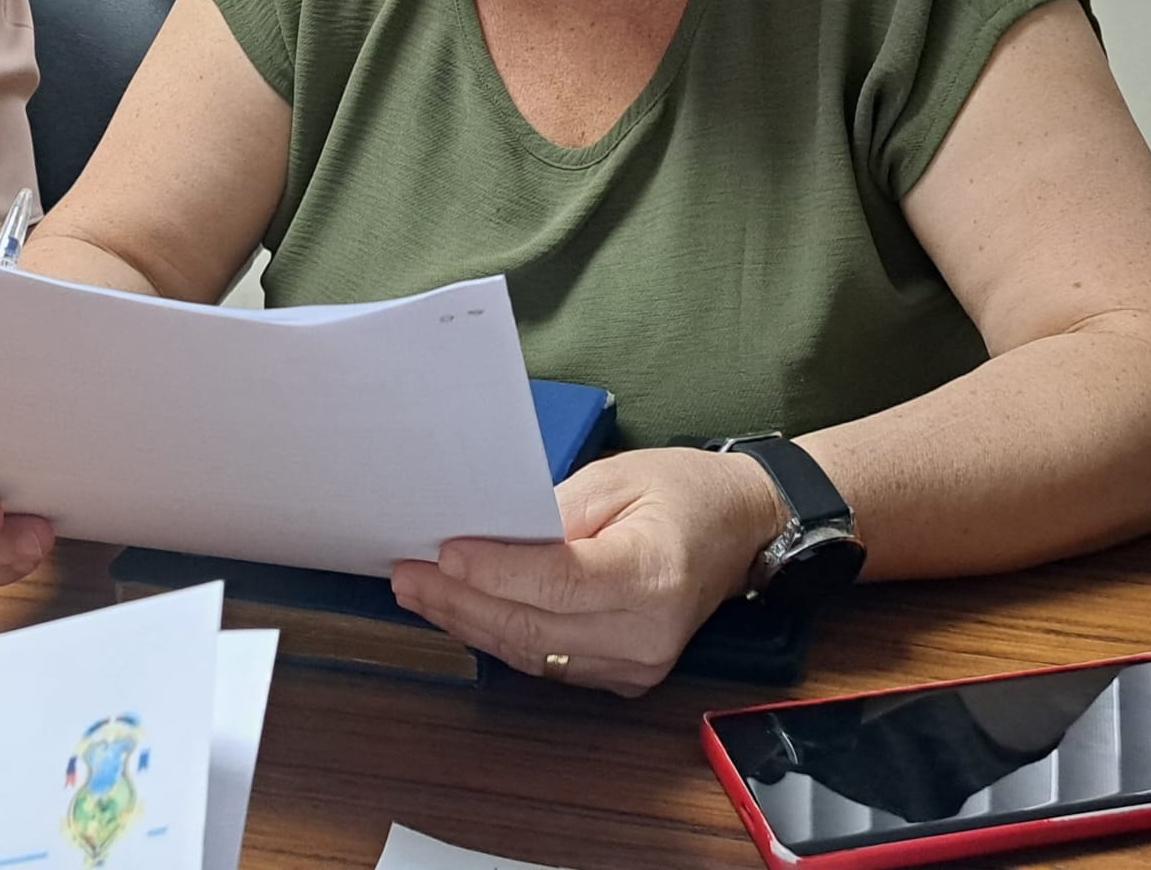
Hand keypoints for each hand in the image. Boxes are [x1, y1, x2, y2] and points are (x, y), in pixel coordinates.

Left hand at [391, 447, 780, 695]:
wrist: (741, 527)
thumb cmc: (685, 492)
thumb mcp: (617, 476)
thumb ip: (554, 510)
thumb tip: (489, 535)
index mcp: (653, 574)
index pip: (557, 581)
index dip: (494, 571)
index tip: (444, 552)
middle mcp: (646, 634)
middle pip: (533, 627)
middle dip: (461, 601)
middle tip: (409, 574)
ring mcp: (637, 664)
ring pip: (532, 653)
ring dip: (470, 622)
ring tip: (421, 592)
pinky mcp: (624, 675)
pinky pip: (548, 662)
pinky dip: (502, 636)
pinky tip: (465, 612)